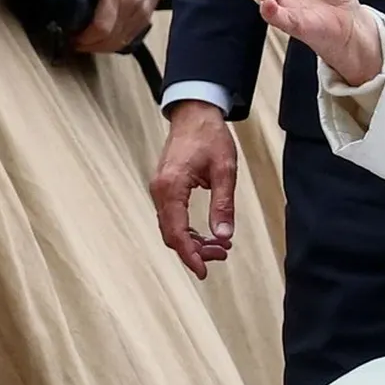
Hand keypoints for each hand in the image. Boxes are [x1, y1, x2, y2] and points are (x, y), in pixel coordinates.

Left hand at [71, 0, 166, 52]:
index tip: (71, 36)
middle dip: (88, 45)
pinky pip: (126, 41)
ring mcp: (141, 18)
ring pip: (117, 44)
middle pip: (108, 40)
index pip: (101, 27)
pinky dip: (111, 45)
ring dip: (99, 47)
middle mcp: (133, 8)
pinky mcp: (145, 22)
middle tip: (74, 41)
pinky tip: (101, 41)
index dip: (84, 38)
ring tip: (85, 43)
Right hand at [151, 100, 236, 278]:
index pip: (176, 231)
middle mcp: (159, 191)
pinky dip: (188, 229)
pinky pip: (172, 216)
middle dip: (195, 250)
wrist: (195, 114)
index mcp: (171, 187)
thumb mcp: (225, 170)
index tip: (203, 271)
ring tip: (220, 246)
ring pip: (171, 227)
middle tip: (222, 255)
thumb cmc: (210, 136)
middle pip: (171, 233)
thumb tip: (224, 236)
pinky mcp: (165, 188)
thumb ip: (223, 204)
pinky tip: (208, 233)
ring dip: (193, 241)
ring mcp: (160, 190)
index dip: (189, 255)